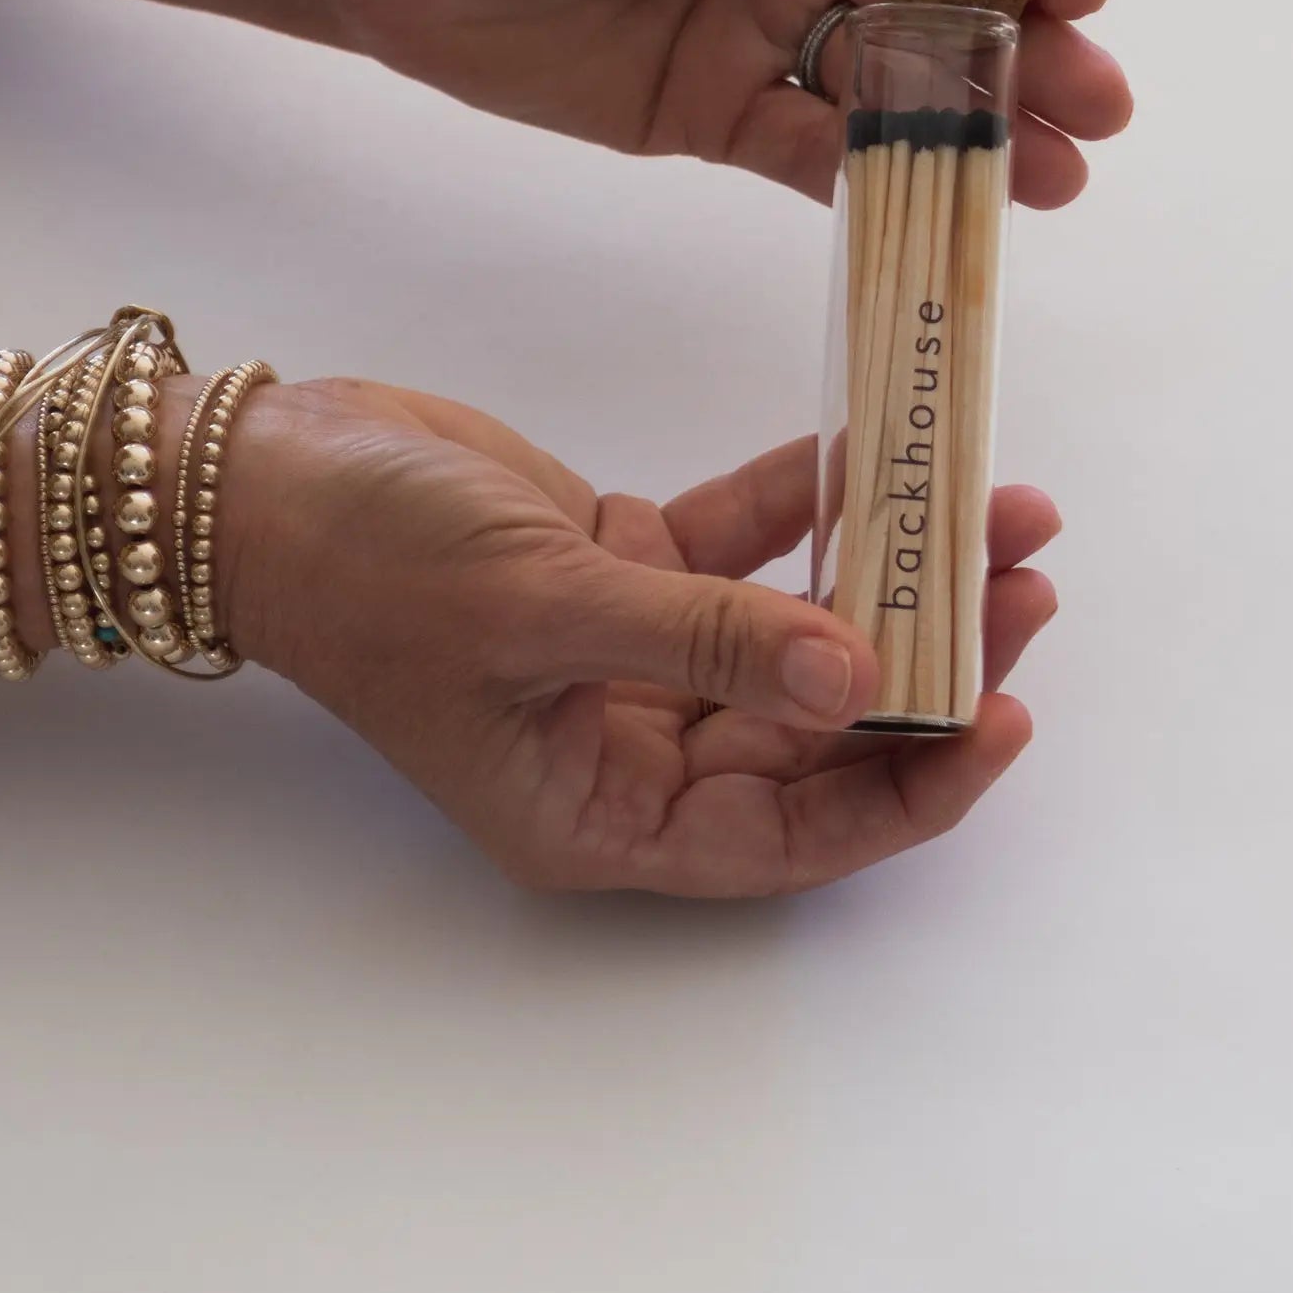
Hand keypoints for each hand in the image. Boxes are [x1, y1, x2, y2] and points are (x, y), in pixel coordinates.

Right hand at [221, 378, 1059, 896]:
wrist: (268, 473)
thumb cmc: (374, 568)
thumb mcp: (544, 608)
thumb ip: (708, 640)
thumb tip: (856, 679)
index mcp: (597, 811)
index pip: (787, 835)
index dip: (908, 791)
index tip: (1004, 718)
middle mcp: (625, 748)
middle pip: (812, 729)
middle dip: (924, 660)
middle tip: (1024, 585)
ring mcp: (629, 655)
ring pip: (794, 634)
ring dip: (886, 575)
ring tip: (995, 511)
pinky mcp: (622, 566)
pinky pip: (738, 548)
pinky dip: (803, 507)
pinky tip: (874, 457)